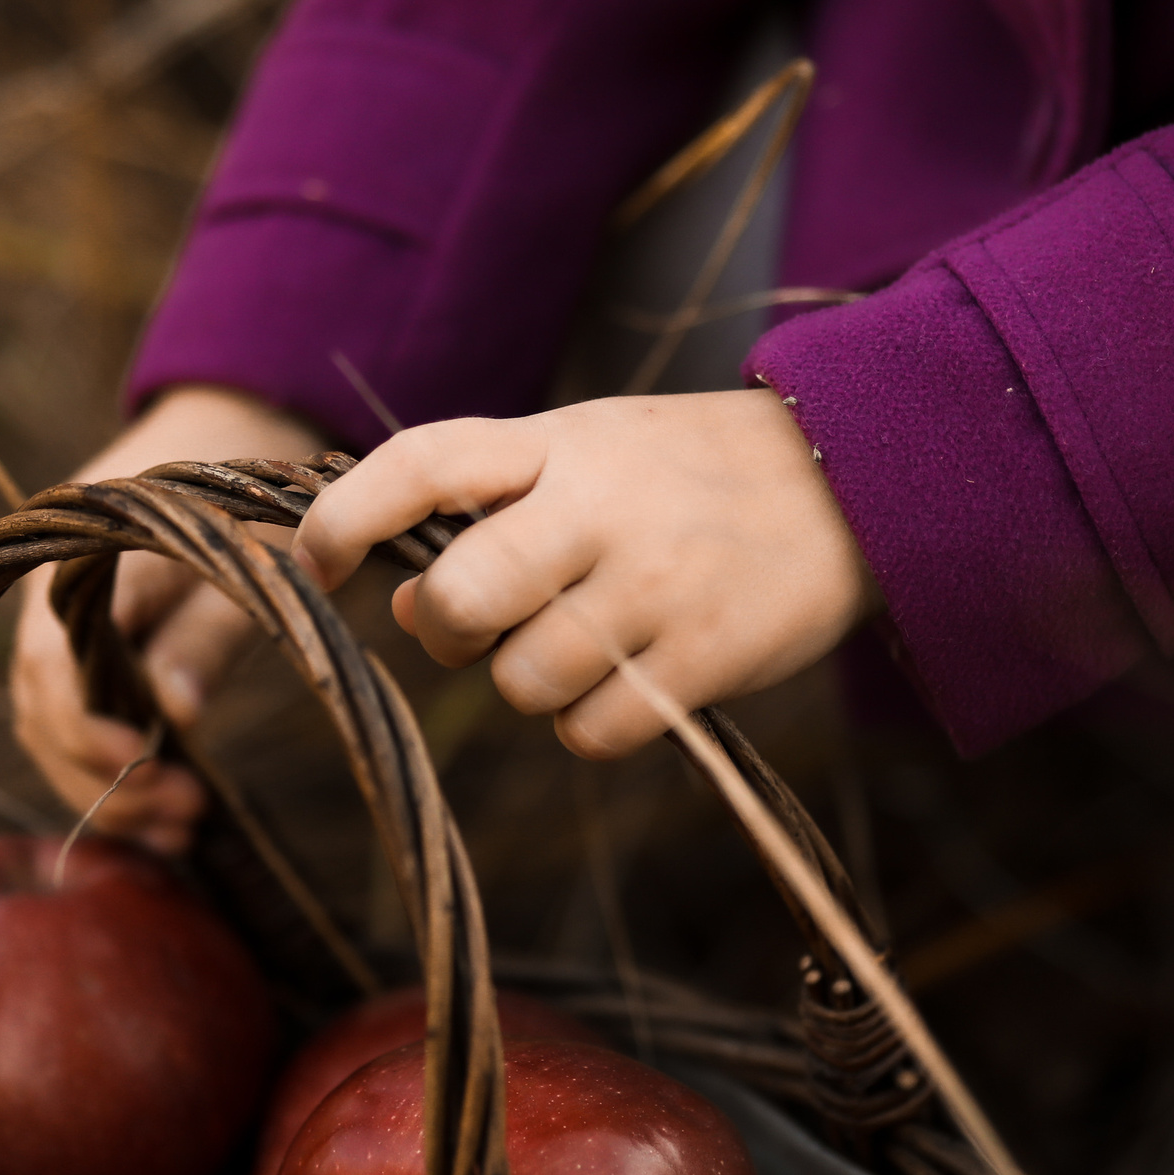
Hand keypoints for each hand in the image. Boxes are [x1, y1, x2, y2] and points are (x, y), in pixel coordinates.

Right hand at [11, 384, 328, 854]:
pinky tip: (173, 819)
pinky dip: (119, 779)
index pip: (51, 664)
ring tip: (186, 830)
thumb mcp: (241, 553)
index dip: (86, 725)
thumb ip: (202, 632)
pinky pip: (81, 729)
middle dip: (103, 778)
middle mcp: (47, 601)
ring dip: (111, 792)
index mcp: (73, 562)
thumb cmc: (240, 483)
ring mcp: (60, 632)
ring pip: (54, 736)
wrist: (232, 426)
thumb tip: (175, 714)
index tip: (146, 760)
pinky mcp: (88, 657)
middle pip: (42, 715)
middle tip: (184, 814)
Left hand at [293, 390, 877, 758]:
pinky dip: (592, 724)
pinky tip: (634, 679)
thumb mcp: (589, 459)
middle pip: (459, 600)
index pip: (423, 465)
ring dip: (533, 682)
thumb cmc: (688, 476)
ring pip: (522, 682)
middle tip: (480, 625)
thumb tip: (400, 608)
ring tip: (592, 640)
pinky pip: (591, 732)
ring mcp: (655, 583)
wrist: (857, 482)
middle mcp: (601, 506)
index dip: (346, 515)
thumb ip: (489, 515)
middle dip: (449, 630)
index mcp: (560, 442)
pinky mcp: (705, 657)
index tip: (316, 560)